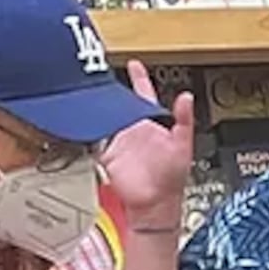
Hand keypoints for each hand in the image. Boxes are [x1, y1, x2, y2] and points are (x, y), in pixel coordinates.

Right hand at [102, 59, 194, 231]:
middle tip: (100, 72)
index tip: (135, 63)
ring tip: (88, 89)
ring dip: (97, 105)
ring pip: (104, 115)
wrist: (154, 206)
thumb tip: (186, 97)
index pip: (144, 95)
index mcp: (151, 124)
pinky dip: (86, 127)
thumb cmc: (171, 180)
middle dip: (111, 89)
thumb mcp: (183, 147)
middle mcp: (133, 129)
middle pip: (119, 102)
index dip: (139, 79)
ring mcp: (118, 140)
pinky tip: (82, 116)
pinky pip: (92, 136)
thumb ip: (184, 121)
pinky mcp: (105, 153)